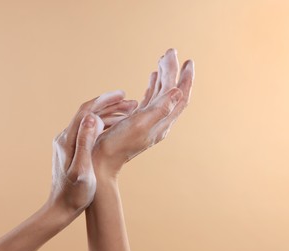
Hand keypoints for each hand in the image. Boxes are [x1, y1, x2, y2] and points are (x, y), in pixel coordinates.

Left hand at [49, 90, 136, 214]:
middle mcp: (66, 137)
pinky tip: (118, 127)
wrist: (61, 208)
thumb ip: (85, 143)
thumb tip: (92, 118)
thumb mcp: (82, 171)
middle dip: (111, 106)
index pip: (86, 112)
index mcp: (67, 140)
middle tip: (132, 103)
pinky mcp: (74, 149)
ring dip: (110, 115)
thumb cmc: (73, 195)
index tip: (122, 95)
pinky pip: (91, 131)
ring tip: (131, 112)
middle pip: (89, 114)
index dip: (104, 101)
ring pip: (91, 122)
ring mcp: (69, 143)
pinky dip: (106, 126)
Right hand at [93, 49, 194, 175]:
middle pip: (171, 91)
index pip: (180, 96)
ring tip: (163, 59)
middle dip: (173, 71)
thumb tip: (178, 91)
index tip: (187, 60)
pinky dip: (153, 86)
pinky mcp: (138, 120)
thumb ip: (160, 109)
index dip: (185, 78)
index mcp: (162, 122)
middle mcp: (159, 121)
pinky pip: (151, 99)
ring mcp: (149, 121)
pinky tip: (152, 77)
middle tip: (171, 52)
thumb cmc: (117, 144)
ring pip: (162, 94)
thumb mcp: (140, 126)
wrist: (102, 161)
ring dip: (163, 76)